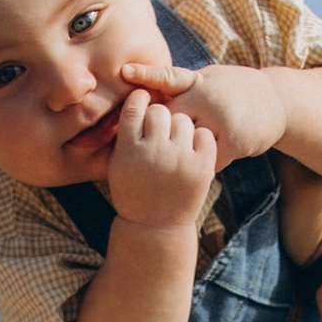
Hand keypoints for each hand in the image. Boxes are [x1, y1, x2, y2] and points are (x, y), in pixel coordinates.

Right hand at [105, 90, 219, 234]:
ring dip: (179, 127)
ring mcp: (180, 159)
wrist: (156, 225)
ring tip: (175, 143)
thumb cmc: (133, 190)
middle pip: (159, 111)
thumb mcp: (117, 164)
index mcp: (130, 150)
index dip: (139, 101)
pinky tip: (191, 149)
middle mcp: (154, 152)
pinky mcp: (202, 167)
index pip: (135, 107)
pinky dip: (198, 139)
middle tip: (159, 131)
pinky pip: (203, 134)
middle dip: (159, 117)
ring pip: (183, 120)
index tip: (142, 103)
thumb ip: (123, 133)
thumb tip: (134, 96)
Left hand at [117, 57, 284, 165]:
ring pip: (188, 143)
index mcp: (198, 84)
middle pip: (172, 122)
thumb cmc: (231, 89)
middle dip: (162, 135)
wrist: (275, 100)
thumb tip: (141, 84)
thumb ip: (179, 86)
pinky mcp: (235, 142)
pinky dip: (200, 164)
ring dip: (179, 153)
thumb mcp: (206, 79)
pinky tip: (194, 168)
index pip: (166, 86)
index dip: (146, 83)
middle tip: (153, 148)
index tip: (125, 78)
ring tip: (171, 162)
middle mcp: (209, 101)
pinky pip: (207, 160)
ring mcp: (222, 121)